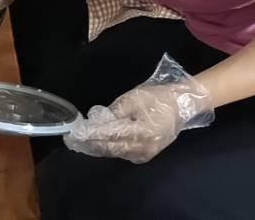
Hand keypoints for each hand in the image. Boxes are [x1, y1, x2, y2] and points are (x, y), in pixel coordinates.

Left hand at [63, 78, 213, 162]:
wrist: (183, 106)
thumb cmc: (158, 98)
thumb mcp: (134, 98)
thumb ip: (115, 112)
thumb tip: (97, 123)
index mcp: (142, 130)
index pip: (110, 134)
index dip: (90, 134)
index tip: (74, 133)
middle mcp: (143, 146)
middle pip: (110, 148)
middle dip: (89, 144)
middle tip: (72, 139)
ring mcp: (145, 153)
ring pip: (115, 152)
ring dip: (97, 147)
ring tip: (81, 141)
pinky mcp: (146, 156)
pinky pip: (123, 153)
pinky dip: (110, 148)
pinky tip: (98, 143)